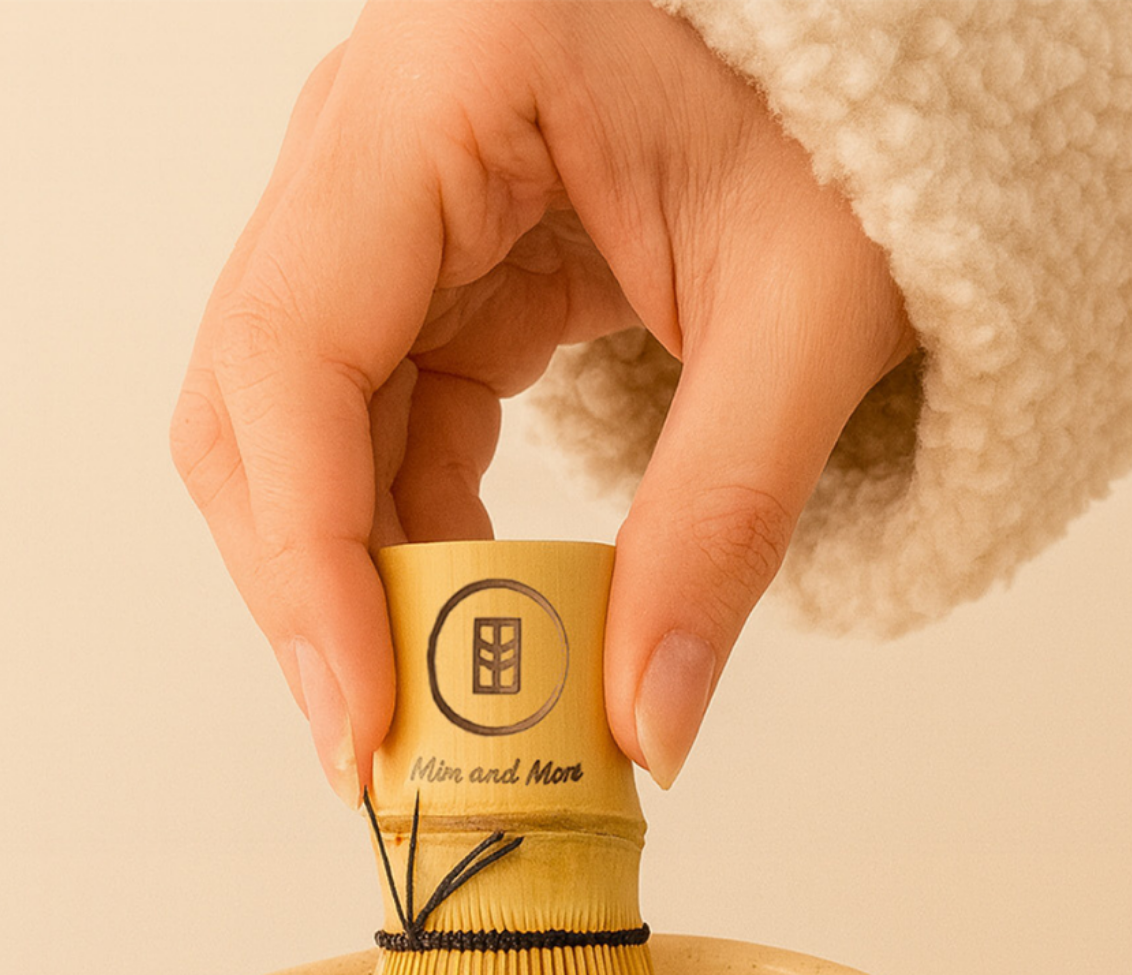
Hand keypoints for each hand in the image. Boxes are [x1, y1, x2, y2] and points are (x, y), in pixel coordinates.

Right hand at [171, 0, 913, 801]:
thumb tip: (648, 732)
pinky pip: (377, 424)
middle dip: (313, 589)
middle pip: (255, 403)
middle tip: (386, 747)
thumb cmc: (859, 109)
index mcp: (445, 81)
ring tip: (443, 707)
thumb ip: (723, 525)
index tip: (368, 719)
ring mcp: (385, 195)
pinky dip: (416, 538)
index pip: (295, 351)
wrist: (876, 37)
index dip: (311, 560)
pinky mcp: (427, 260)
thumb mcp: (811, 312)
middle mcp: (372, 130)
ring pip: (298, 431)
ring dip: (360, 581)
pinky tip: (476, 616)